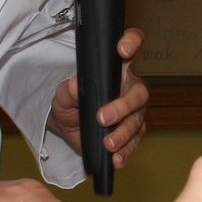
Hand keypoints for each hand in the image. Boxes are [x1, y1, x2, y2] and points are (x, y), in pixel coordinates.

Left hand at [48, 26, 149, 167]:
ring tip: (107, 144)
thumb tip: (75, 85)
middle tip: (102, 118)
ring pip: (137, 121)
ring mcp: (134, 112)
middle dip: (123, 106)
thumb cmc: (70, 103)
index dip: (131, 42)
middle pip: (138, 93)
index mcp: (115, 69)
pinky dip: (126, 152)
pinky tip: (115, 158)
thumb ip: (68, 90)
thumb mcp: (62, 96)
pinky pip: (135, 143)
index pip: (130, 46)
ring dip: (123, 134)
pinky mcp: (133, 134)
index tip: (123, 50)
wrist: (69, 129)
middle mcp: (129, 88)